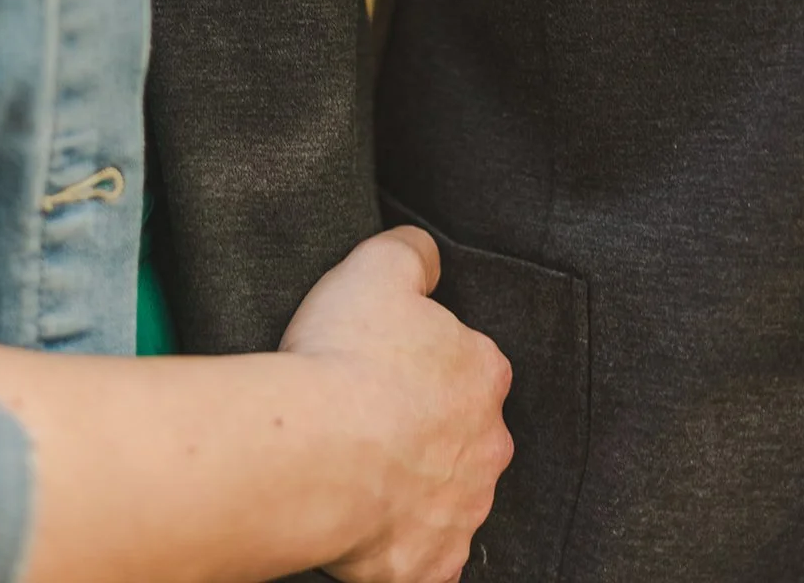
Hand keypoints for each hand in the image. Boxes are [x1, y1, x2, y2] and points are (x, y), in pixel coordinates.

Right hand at [280, 227, 513, 582]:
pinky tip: (364, 523)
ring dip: (414, 487)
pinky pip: (423, 557)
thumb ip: (412, 252)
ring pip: (447, 496)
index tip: (386, 365)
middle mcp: (487, 444)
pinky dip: (400, 546)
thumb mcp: (378, 265)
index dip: (424, 362)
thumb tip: (427, 254)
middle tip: (368, 419)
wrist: (315, 452)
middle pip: (463, 433)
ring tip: (356, 469)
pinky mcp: (430, 563)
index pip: (469, 363)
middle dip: (426, 430)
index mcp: (483, 373)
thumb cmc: (346, 357)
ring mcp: (462, 510)